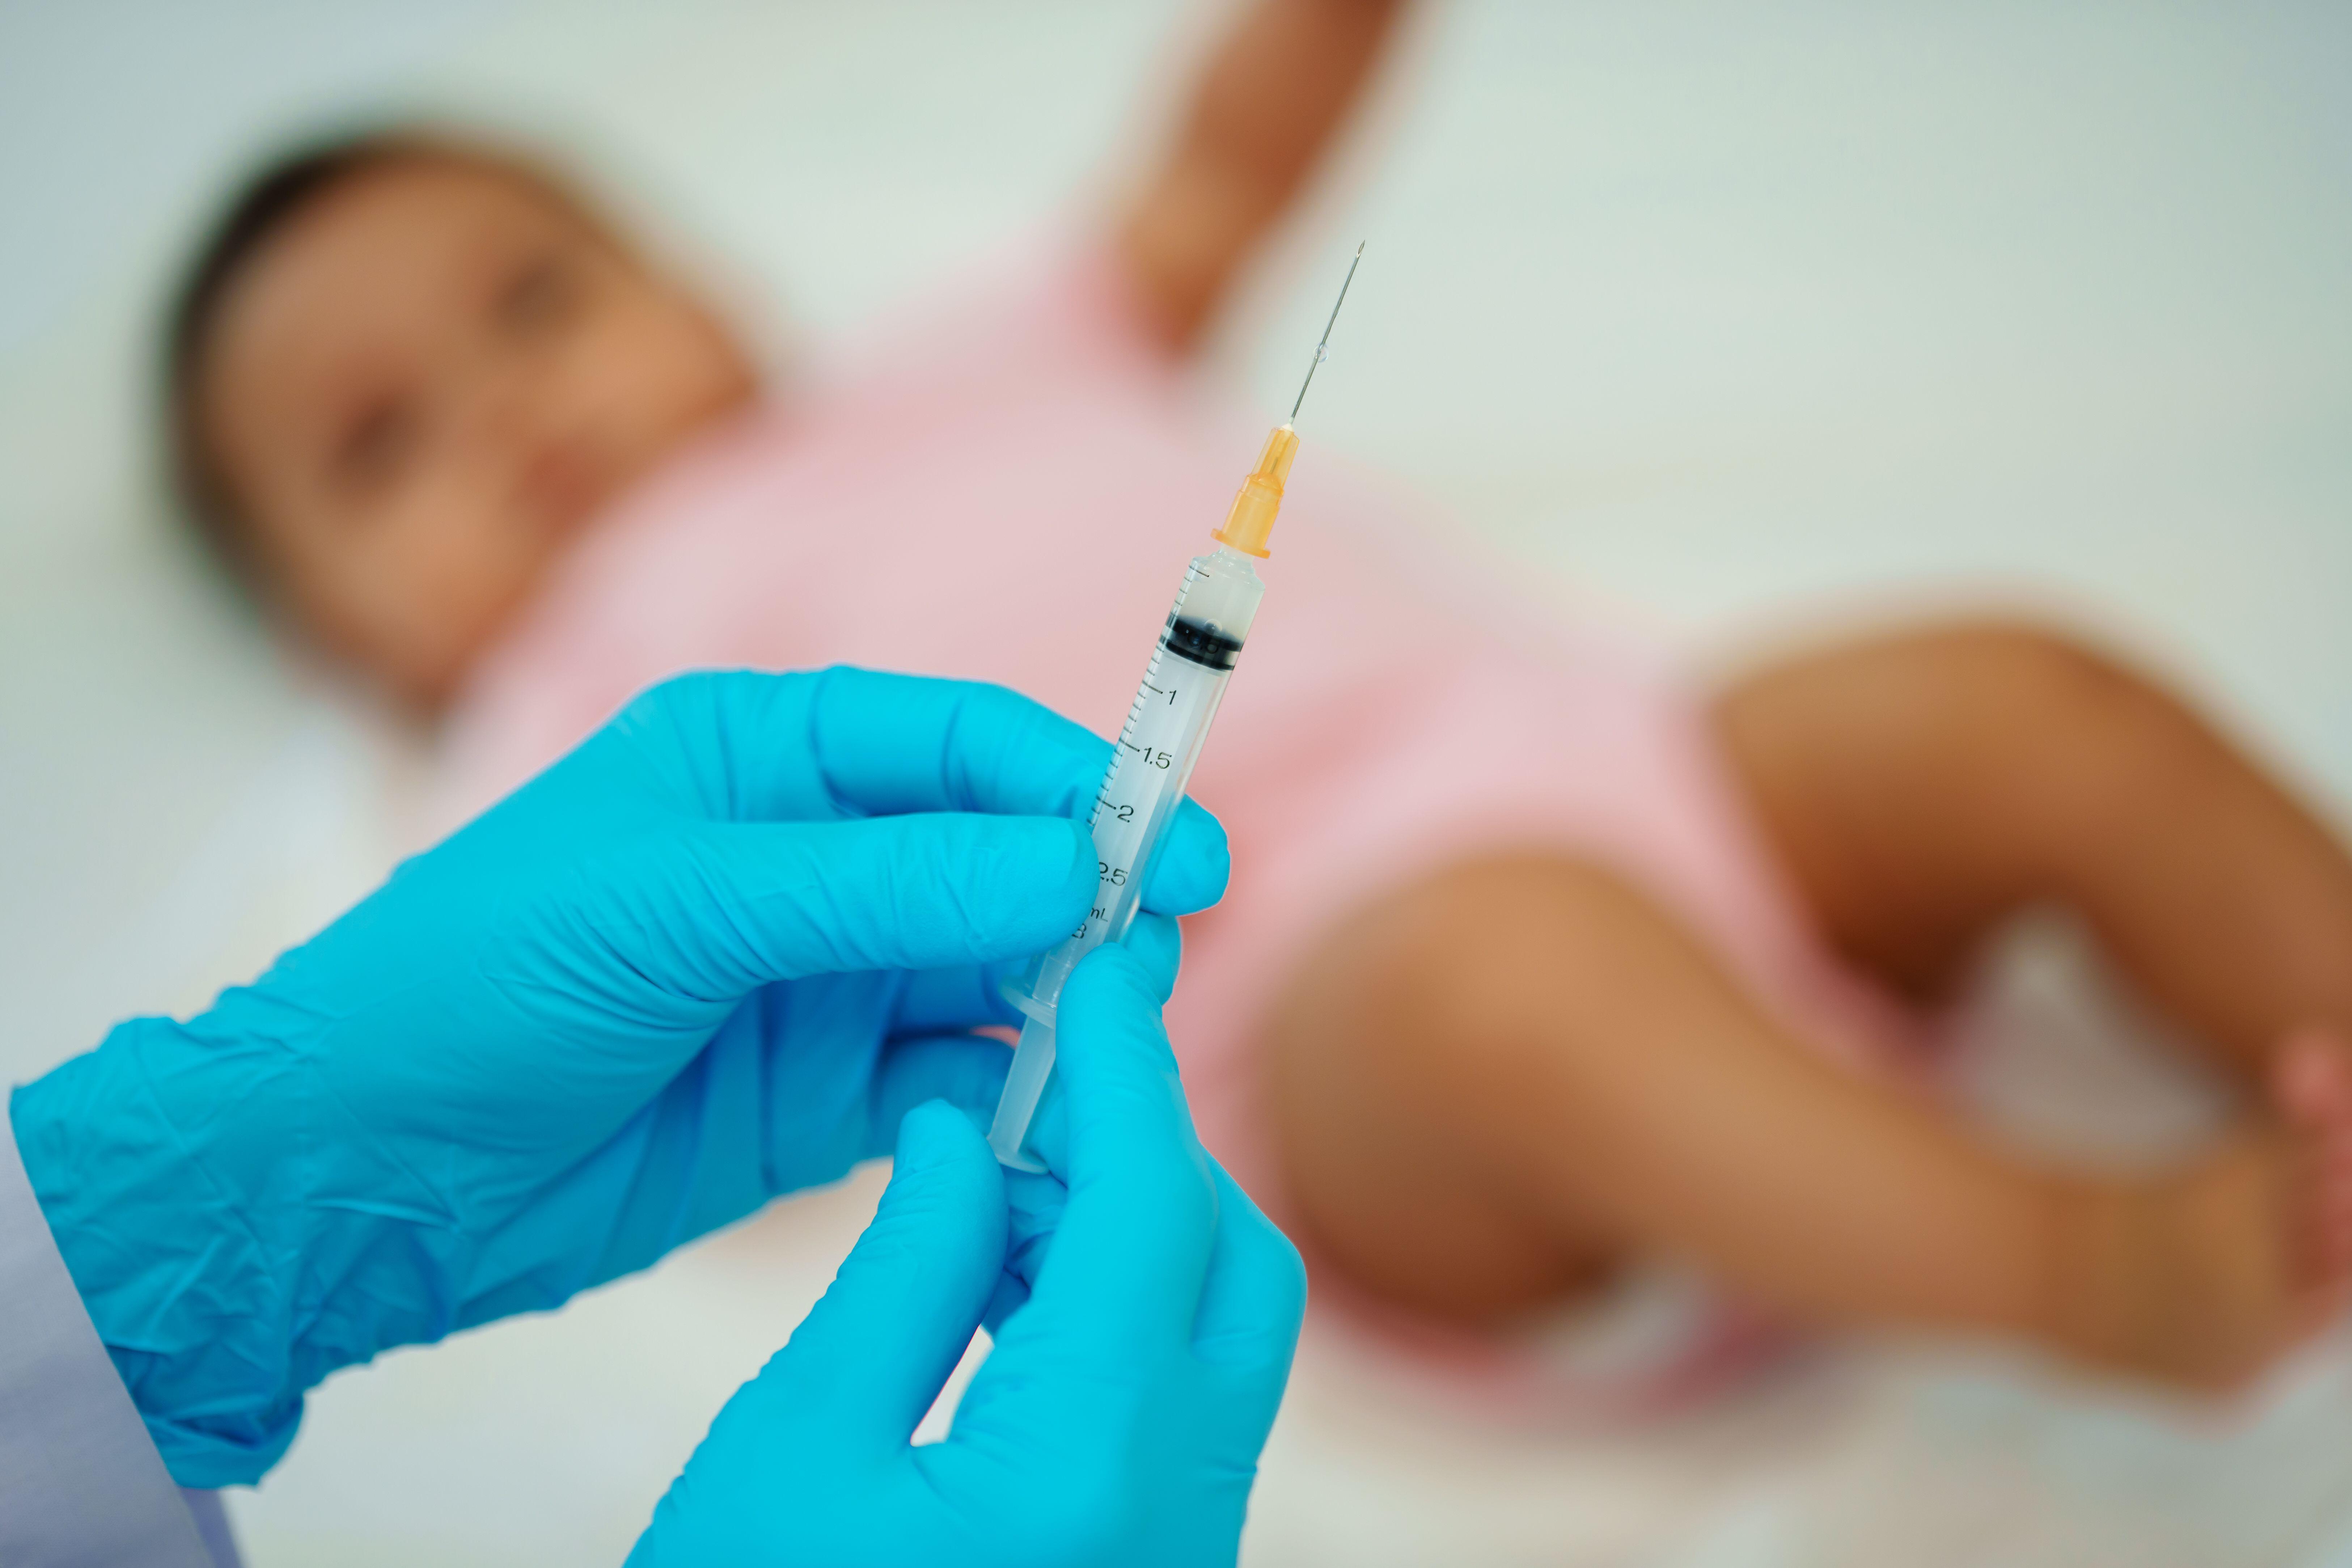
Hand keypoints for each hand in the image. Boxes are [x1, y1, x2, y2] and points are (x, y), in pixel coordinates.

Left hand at [8, 668, 1226, 1485]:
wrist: (364, 1169)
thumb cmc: (481, 982)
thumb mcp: (685, 904)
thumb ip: (884, 886)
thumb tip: (1071, 867)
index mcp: (761, 757)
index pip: (956, 744)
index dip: (1073, 781)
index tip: (1168, 836)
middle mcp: (805, 859)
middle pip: (994, 856)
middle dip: (1087, 891)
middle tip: (1173, 937)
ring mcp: (818, 981)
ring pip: (988, 971)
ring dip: (1060, 996)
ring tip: (1120, 1028)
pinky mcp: (819, 1098)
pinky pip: (950, 1079)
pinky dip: (1003, 1094)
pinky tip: (1040, 1113)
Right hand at [628, 935, 1307, 1567]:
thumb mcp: (792, 1448)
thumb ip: (903, 1275)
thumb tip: (971, 1132)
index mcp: (1080, 1468)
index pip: (1149, 1209)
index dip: (1129, 1068)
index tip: (1105, 965)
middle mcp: (1172, 1512)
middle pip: (1228, 1264)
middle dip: (1148, 1149)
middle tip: (1036, 1082)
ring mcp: (1177, 1547)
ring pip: (1217, 1329)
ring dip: (1130, 1230)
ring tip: (996, 1186)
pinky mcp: (1152, 1562)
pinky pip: (1180, 1398)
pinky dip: (1118, 1313)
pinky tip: (1011, 1286)